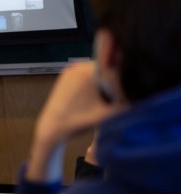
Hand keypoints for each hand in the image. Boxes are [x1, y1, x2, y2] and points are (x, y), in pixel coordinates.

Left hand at [26, 62, 121, 181]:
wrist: (52, 128)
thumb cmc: (78, 121)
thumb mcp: (108, 115)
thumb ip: (126, 105)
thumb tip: (140, 99)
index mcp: (87, 71)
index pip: (115, 70)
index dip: (121, 82)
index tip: (120, 96)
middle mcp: (78, 65)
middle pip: (106, 71)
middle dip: (111, 84)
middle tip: (110, 101)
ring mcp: (70, 69)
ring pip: (97, 74)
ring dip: (102, 85)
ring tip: (99, 101)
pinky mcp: (65, 75)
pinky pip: (86, 76)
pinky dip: (92, 85)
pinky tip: (90, 100)